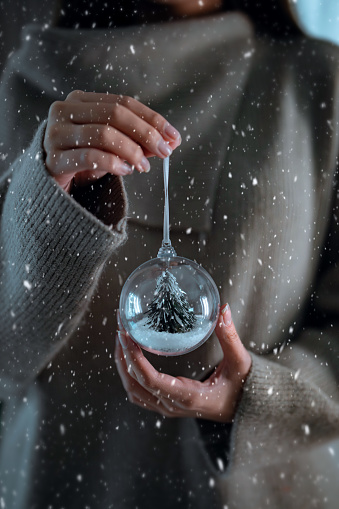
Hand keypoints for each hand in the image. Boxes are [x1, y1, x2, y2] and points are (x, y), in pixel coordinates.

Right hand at [43, 90, 180, 191]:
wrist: (49, 183)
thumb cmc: (83, 160)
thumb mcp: (113, 147)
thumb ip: (138, 141)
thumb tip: (171, 141)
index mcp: (80, 100)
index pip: (123, 102)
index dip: (152, 118)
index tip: (173, 136)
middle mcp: (64, 110)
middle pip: (115, 114)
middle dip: (146, 133)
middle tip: (165, 152)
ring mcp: (56, 134)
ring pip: (104, 134)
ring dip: (132, 151)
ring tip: (144, 166)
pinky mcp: (53, 159)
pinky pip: (89, 157)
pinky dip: (113, 163)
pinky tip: (125, 171)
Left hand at [114, 304, 251, 421]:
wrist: (247, 410)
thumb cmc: (244, 388)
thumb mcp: (240, 362)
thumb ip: (230, 337)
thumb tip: (223, 309)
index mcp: (188, 397)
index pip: (150, 380)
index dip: (134, 357)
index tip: (125, 334)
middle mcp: (173, 405)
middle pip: (135, 383)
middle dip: (123, 355)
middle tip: (120, 327)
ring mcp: (168, 408)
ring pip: (134, 391)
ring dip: (123, 365)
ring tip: (121, 339)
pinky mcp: (167, 405)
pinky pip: (140, 394)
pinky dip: (129, 375)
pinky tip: (129, 357)